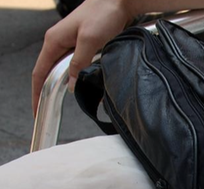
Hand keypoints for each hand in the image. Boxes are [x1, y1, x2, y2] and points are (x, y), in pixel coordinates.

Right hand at [32, 0, 133, 114]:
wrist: (117, 0)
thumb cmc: (103, 14)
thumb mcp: (90, 40)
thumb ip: (79, 62)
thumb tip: (69, 84)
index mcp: (54, 41)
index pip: (39, 72)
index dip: (36, 93)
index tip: (37, 110)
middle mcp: (59, 43)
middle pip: (49, 73)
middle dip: (48, 93)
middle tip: (50, 112)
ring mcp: (71, 44)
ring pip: (64, 70)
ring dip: (65, 86)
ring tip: (65, 103)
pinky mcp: (83, 46)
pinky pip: (77, 65)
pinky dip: (78, 77)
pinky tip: (84, 86)